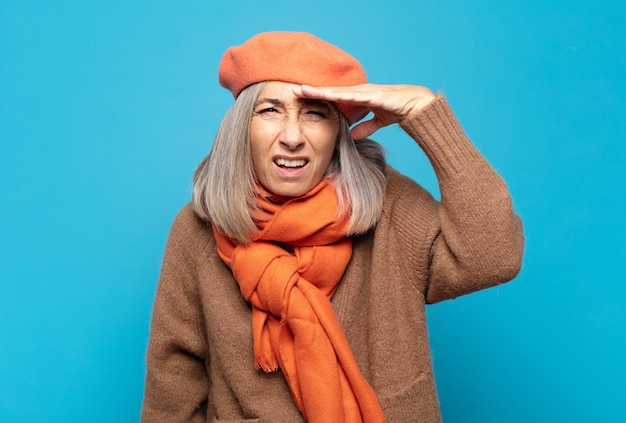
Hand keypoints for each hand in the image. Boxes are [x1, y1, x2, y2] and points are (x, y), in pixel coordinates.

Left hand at [293, 83, 435, 138]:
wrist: (419, 106)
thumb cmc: (400, 109)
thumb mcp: (379, 121)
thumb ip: (366, 127)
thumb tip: (353, 135)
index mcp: (360, 97)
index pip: (334, 96)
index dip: (318, 96)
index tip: (301, 97)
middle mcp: (360, 92)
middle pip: (331, 91)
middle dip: (312, 90)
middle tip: (293, 89)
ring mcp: (366, 92)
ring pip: (338, 91)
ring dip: (320, 91)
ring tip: (303, 89)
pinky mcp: (374, 95)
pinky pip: (353, 96)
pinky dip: (339, 95)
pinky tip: (327, 94)